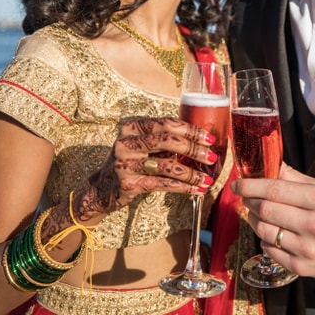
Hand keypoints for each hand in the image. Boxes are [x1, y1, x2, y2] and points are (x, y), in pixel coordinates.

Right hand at [88, 117, 217, 212]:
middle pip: (168, 141)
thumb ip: (164, 139)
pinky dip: (182, 188)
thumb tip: (201, 140)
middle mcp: (126, 142)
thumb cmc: (132, 162)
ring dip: (191, 174)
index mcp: (132, 127)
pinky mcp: (127, 183)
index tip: (210, 139)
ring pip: (166, 166)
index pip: (166, 123)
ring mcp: (125, 163)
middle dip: (194, 150)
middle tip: (212, 158)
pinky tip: (196, 190)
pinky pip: (161, 184)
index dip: (191, 130)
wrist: (102, 188)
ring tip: (207, 179)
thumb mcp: (142, 145)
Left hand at [231, 163, 314, 278]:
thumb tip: (269, 166)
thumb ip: (295, 178)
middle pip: (266, 210)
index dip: (250, 186)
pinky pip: (269, 250)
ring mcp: (307, 249)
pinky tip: (273, 232)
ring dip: (254, 219)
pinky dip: (265, 238)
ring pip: (264, 231)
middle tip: (246, 196)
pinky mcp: (301, 267)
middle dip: (250, 201)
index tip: (237, 183)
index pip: (275, 190)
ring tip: (258, 213)